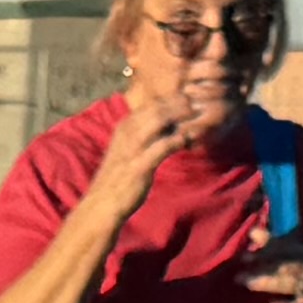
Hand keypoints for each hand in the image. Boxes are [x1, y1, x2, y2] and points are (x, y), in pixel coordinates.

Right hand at [109, 62, 232, 177]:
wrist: (102, 203)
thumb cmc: (119, 177)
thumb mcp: (129, 150)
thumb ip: (144, 136)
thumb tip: (167, 128)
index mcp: (125, 126)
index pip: (152, 103)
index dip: (173, 99)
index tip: (191, 100)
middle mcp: (128, 132)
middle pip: (158, 107)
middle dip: (180, 103)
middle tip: (199, 105)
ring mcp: (133, 147)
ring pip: (160, 120)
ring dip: (180, 116)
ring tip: (198, 116)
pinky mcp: (140, 165)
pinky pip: (163, 146)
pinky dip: (178, 140)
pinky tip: (188, 140)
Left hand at [241, 234, 302, 302]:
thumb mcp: (294, 262)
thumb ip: (274, 247)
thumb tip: (252, 232)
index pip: (286, 248)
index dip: (265, 251)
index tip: (244, 257)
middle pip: (286, 265)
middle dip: (263, 268)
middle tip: (239, 275)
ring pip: (291, 284)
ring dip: (269, 284)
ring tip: (249, 284)